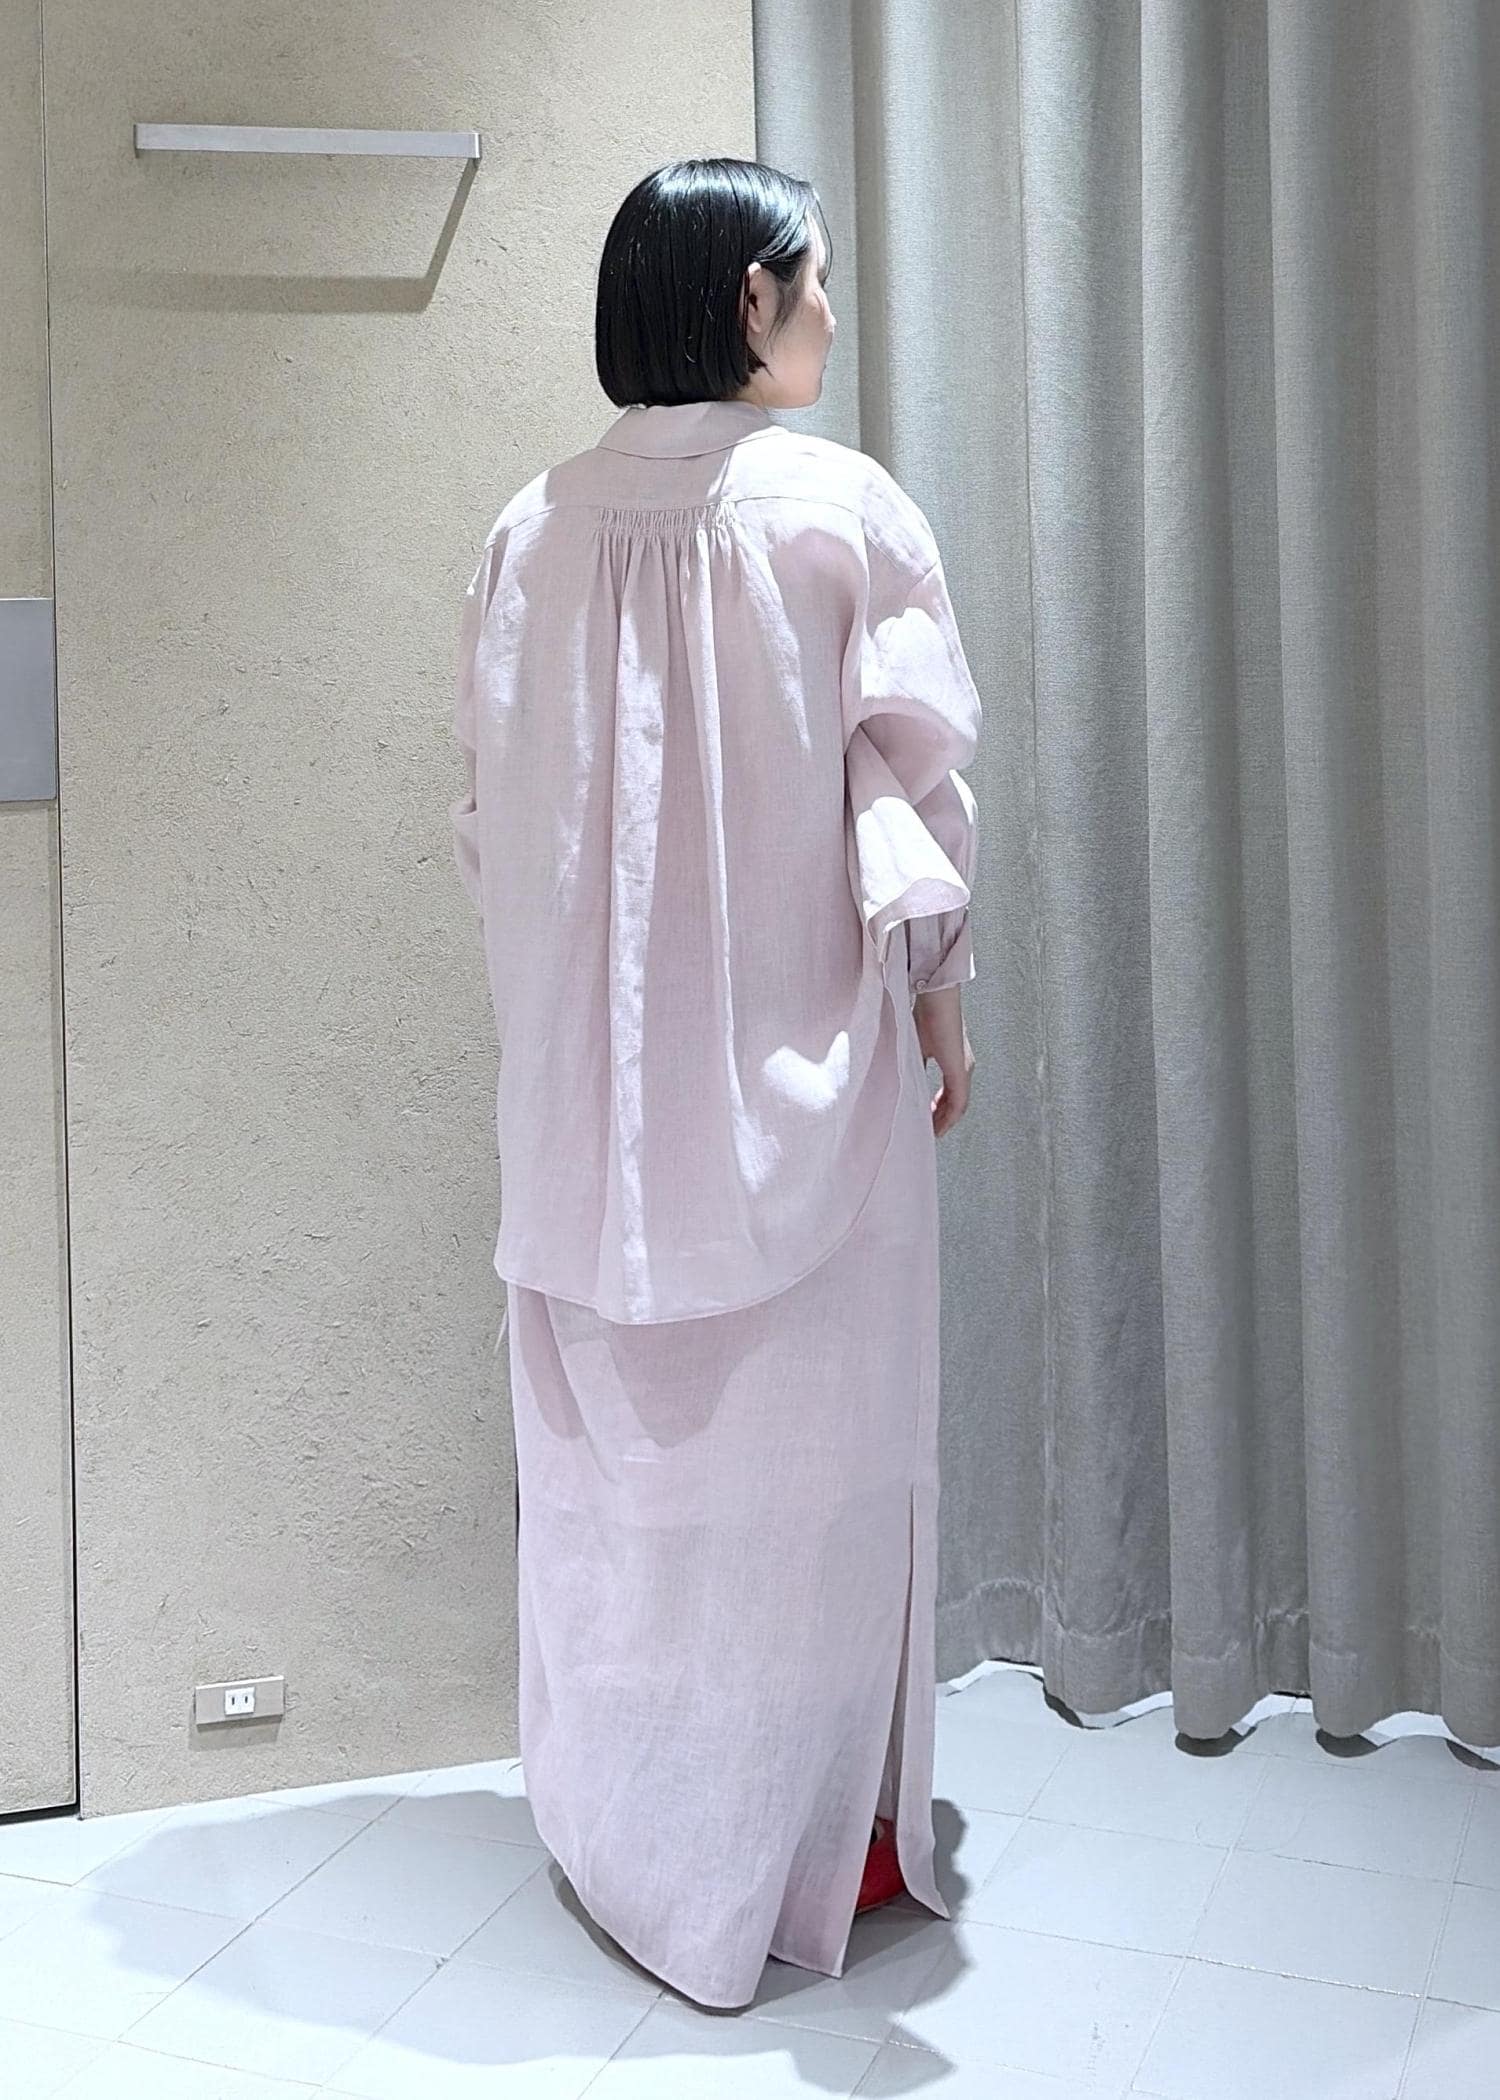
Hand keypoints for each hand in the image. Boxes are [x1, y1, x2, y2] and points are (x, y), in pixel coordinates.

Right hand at [912, 983, 973, 1136]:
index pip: (949, 1092)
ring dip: (945, 1121)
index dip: (937, 1109)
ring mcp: (964, 1070)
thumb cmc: (925, 1015)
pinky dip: (949, 1118)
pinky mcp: (961, 1071)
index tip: (925, 1118)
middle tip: (928, 1133)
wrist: (936, 999)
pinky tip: (938, 1128)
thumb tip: (904, 1081)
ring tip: (932, 1134)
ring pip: (958, 1106)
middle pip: (955, 1103)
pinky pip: (958, 1103)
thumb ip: (915, 1065)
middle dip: (941, 1119)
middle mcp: (964, 1067)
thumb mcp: (916, 1046)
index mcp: (954, 1061)